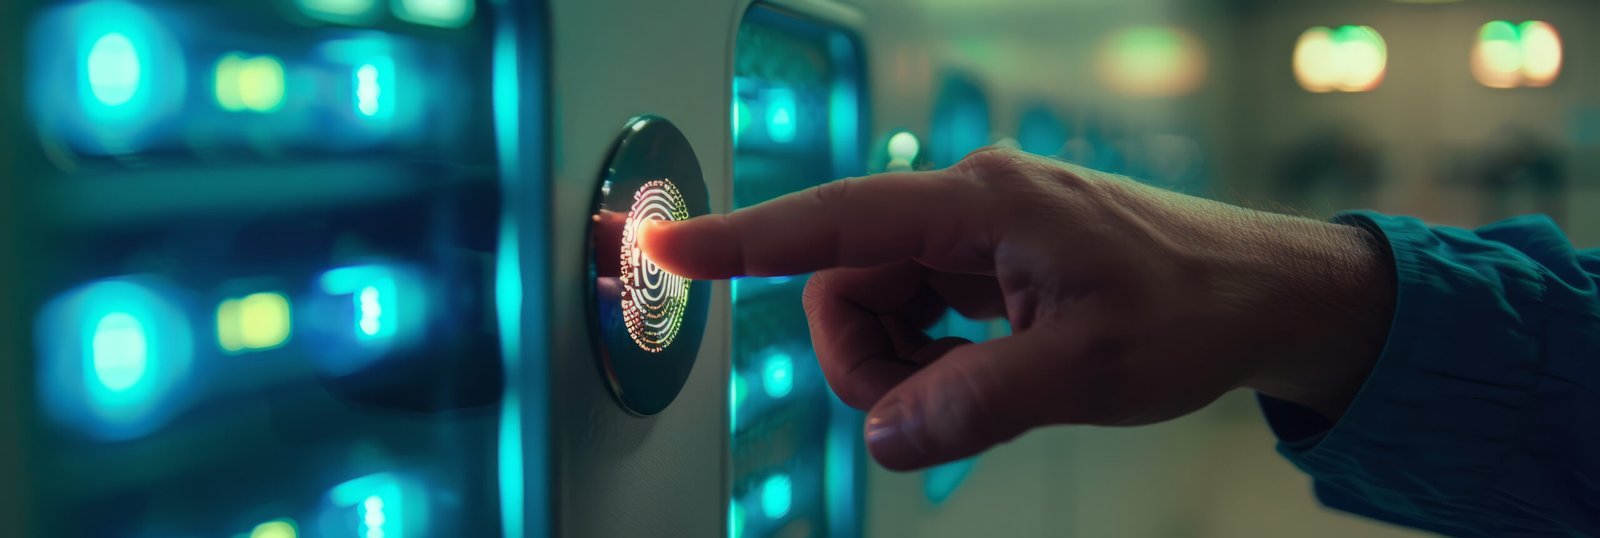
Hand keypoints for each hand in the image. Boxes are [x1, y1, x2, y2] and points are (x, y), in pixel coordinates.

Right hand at [644, 148, 1394, 470]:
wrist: (1268, 293)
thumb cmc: (1196, 308)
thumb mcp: (1086, 371)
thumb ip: (974, 403)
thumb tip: (883, 434)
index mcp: (983, 205)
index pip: (836, 220)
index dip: (744, 240)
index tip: (668, 247)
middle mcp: (969, 206)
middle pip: (847, 281)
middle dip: (863, 360)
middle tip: (926, 414)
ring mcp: (979, 233)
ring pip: (876, 303)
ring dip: (900, 366)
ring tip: (977, 395)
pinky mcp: (991, 262)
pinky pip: (917, 311)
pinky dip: (929, 360)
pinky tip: (987, 373)